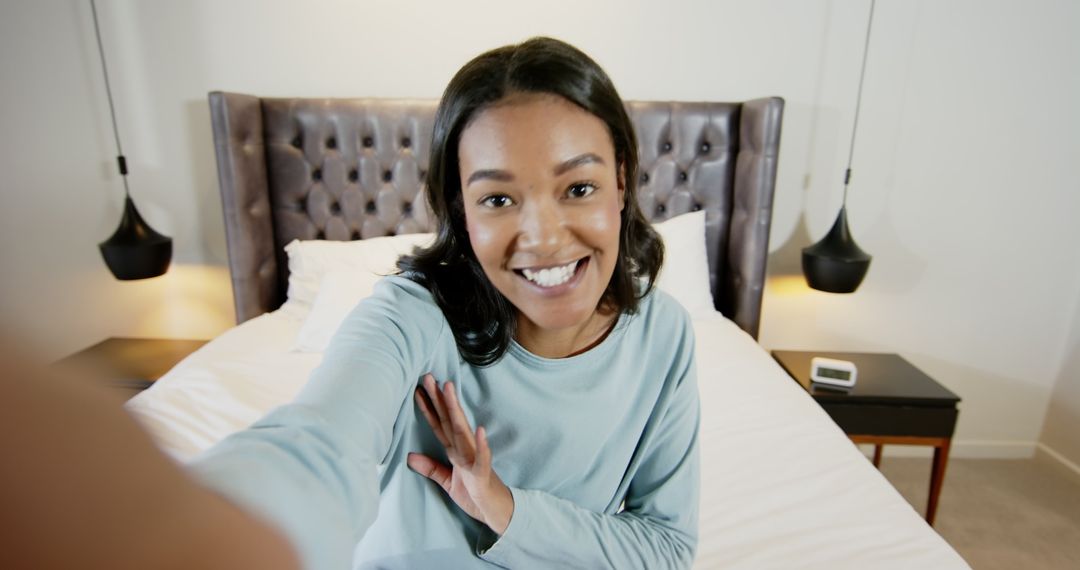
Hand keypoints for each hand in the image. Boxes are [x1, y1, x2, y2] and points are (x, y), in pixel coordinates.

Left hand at [407, 374, 514, 534]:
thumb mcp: (446, 481)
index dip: (428, 407)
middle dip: (438, 398)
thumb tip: (409, 456)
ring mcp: (473, 459)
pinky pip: (482, 458)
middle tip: (428, 376)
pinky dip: (481, 445)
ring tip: (448, 390)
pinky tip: (480, 430)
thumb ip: (430, 468)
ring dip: (455, 410)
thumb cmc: (474, 493)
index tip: (418, 389)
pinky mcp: (482, 473)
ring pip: (462, 431)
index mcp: (454, 450)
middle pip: (448, 420)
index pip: (438, 425)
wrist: (495, 511)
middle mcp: (463, 449)